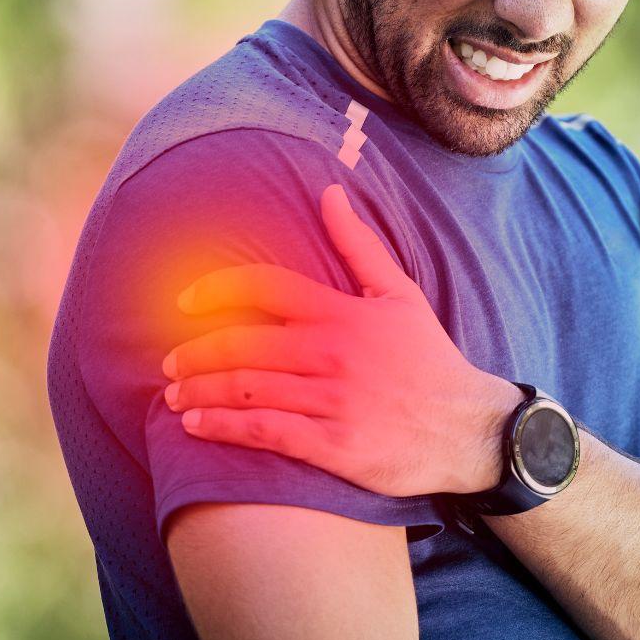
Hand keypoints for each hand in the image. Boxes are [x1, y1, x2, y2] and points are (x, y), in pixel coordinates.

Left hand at [160, 183, 521, 497]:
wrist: (470, 430)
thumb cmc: (430, 360)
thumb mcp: (400, 294)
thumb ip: (359, 245)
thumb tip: (330, 192)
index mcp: (344, 313)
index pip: (266, 287)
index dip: (216, 289)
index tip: (183, 302)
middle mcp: (333, 354)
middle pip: (243, 344)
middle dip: (195, 353)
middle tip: (169, 362)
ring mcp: (332, 401)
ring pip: (247, 389)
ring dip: (199, 392)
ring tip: (174, 395)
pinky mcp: (334, 446)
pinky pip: (265, 433)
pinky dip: (223, 428)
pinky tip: (196, 426)